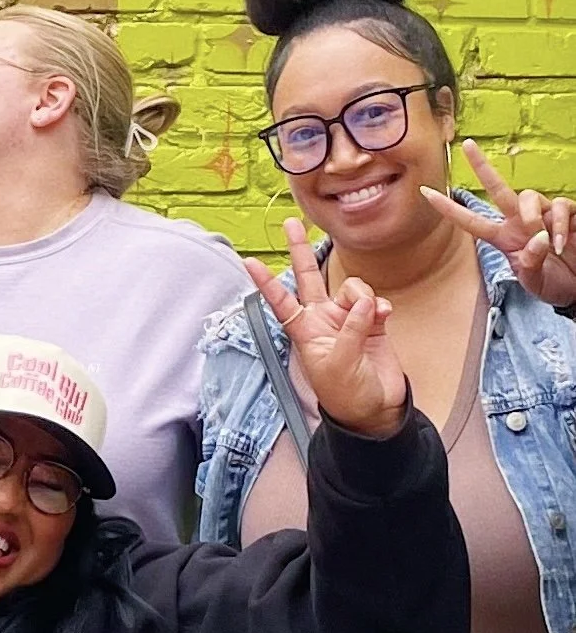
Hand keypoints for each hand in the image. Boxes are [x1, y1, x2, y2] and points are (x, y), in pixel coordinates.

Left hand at [244, 218, 408, 438]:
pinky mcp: (372, 321)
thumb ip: (351, 329)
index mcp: (305, 331)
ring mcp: (347, 318)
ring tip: (370, 315)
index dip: (267, 282)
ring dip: (361, 294)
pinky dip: (379, 305)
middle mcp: (323, 319)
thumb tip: (363, 301)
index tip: (249, 261)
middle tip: (291, 223)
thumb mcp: (339, 365)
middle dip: (301, 250)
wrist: (375, 408)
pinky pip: (373, 300)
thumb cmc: (346, 394)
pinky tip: (383, 316)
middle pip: (310, 277)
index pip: (281, 302)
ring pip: (351, 287)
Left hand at [424, 141, 575, 310]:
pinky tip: (561, 243)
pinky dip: (560, 225)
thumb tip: (537, 238)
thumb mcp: (533, 281)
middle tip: (467, 145)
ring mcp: (543, 215)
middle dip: (482, 166)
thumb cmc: (553, 283)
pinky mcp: (567, 214)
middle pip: (497, 188)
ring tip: (541, 237)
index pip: (471, 221)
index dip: (448, 208)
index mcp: (503, 238)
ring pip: (528, 196)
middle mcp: (520, 221)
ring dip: (531, 216)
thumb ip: (530, 262)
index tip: (424, 192)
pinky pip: (559, 207)